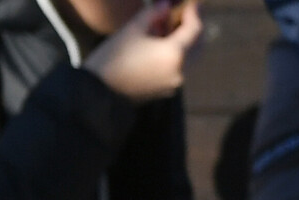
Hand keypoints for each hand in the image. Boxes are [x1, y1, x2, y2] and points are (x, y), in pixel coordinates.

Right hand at [83, 0, 201, 103]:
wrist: (100, 92)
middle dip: (194, 27)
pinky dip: (179, 54)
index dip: (194, 13)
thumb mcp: (133, 29)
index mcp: (175, 54)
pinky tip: (164, 44)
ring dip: (186, 41)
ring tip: (170, 27)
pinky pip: (181, 68)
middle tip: (183, 13)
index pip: (195, 29)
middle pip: (198, 46)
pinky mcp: (167, 90)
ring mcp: (175, 83)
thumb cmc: (114, 57)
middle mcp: (181, 71)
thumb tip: (166, 5)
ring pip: (191, 58)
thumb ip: (154, 14)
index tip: (191, 2)